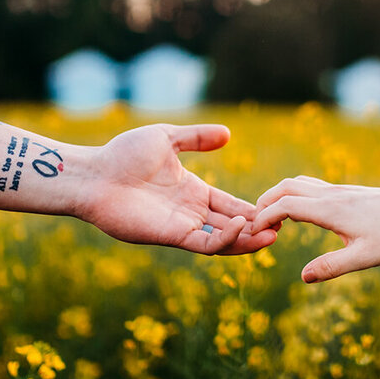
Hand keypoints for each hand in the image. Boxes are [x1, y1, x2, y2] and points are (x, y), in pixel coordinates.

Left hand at [75, 124, 276, 254]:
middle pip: (232, 226)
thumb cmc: (123, 154)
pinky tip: (239, 225)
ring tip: (272, 234)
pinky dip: (224, 239)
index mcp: (193, 192)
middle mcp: (190, 213)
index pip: (231, 204)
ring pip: (223, 241)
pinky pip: (204, 244)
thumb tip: (228, 134)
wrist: (95, 174)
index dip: (254, 208)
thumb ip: (197, 137)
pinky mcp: (170, 236)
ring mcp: (181, 227)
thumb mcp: (167, 138)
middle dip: (258, 228)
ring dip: (247, 239)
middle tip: (284, 225)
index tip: (279, 207)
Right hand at [252, 177, 379, 281]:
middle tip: (255, 225)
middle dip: (264, 202)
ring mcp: (338, 190)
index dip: (264, 217)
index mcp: (331, 210)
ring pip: (297, 183)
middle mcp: (331, 195)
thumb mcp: (366, 257)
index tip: (254, 233)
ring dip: (278, 197)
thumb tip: (304, 277)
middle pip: (285, 187)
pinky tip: (298, 215)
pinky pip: (310, 186)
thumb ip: (333, 267)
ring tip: (272, 221)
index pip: (285, 205)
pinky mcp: (345, 192)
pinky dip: (294, 196)